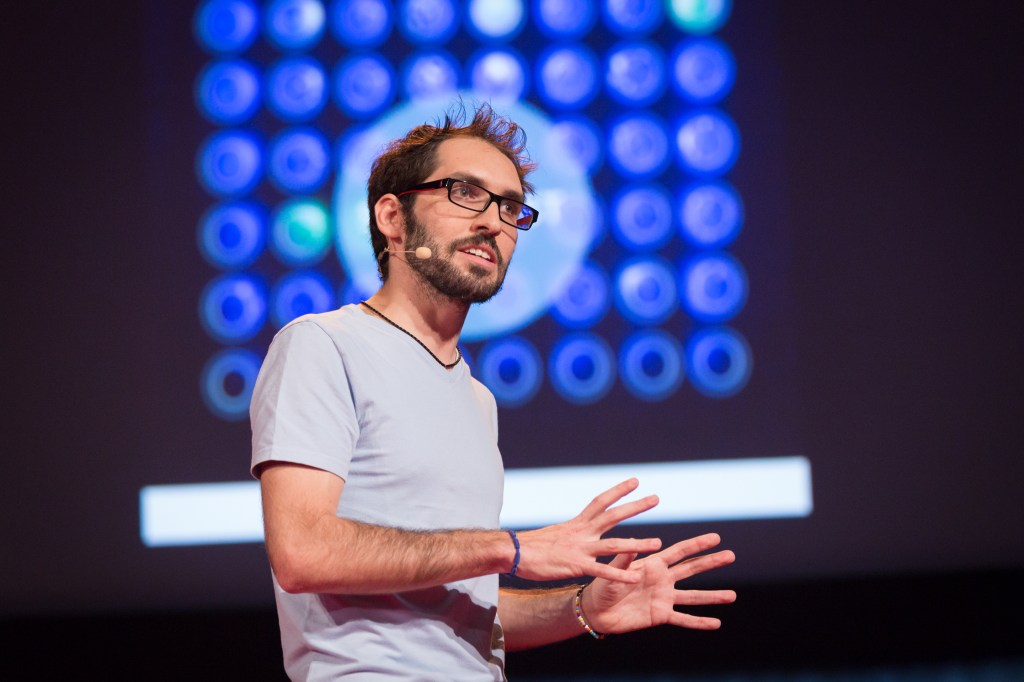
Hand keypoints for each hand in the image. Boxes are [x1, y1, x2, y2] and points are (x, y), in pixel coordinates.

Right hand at [514, 479, 663, 582]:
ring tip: (658, 544)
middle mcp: (581, 532)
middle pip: (613, 515)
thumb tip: (573, 534)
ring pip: (615, 544)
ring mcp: (580, 548)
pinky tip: (635, 578)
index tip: (635, 481)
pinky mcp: (576, 566)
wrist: (513, 552)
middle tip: (656, 498)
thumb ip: (568, 535)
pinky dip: (620, 574)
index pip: (600, 501)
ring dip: (638, 543)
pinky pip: (603, 571)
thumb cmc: (529, 546)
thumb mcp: (553, 535)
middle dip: (636, 506)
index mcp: (576, 524)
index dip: (618, 491)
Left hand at [582, 533, 735, 633]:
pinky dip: (699, 622)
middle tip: (731, 555)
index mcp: (653, 564)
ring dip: (713, 596)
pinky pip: (683, 619)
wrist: (597, 611)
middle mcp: (663, 579)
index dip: (697, 544)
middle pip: (692, 569)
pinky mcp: (661, 616)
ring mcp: (664, 598)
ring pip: (693, 596)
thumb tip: (632, 543)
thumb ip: (624, 560)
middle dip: (711, 562)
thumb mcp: (613, 571)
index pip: (680, 551)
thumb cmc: (602, 586)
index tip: (715, 537)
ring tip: (733, 595)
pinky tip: (716, 623)